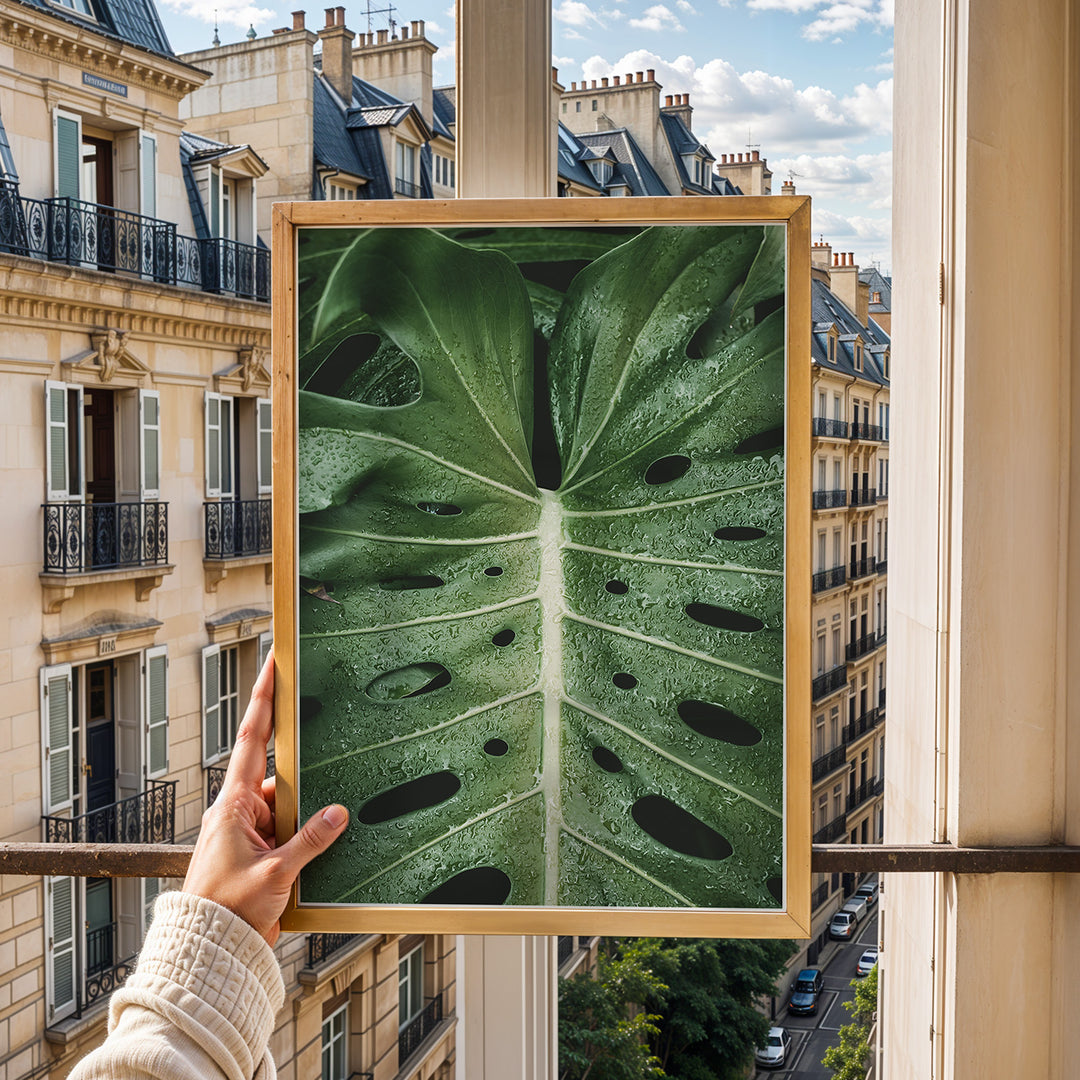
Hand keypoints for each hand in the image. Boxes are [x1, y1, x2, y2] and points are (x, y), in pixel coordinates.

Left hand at [183, 648, 347, 944]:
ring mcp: (247, 831)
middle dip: (305, 768)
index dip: (265, 698)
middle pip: (279, 772)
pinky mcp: (257, 852)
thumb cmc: (227, 911)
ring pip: (288, 804)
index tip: (275, 663)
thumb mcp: (275, 873)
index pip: (253, 738)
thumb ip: (310, 840)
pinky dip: (306, 835)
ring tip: (322, 831)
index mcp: (233, 803)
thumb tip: (338, 813)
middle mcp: (238, 811)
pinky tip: (323, 845)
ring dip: (307, 814)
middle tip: (327, 738)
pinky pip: (288, 829)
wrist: (208, 950)